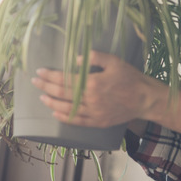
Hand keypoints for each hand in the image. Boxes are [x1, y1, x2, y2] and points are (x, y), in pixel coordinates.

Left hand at [31, 50, 162, 127]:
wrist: (145, 99)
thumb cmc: (130, 77)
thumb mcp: (114, 61)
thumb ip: (94, 57)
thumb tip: (74, 59)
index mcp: (93, 83)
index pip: (65, 79)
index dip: (50, 75)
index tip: (39, 71)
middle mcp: (90, 100)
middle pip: (62, 94)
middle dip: (46, 86)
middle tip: (35, 81)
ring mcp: (94, 113)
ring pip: (66, 109)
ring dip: (51, 103)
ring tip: (42, 97)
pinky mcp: (98, 122)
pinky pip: (77, 121)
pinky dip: (64, 118)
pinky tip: (56, 114)